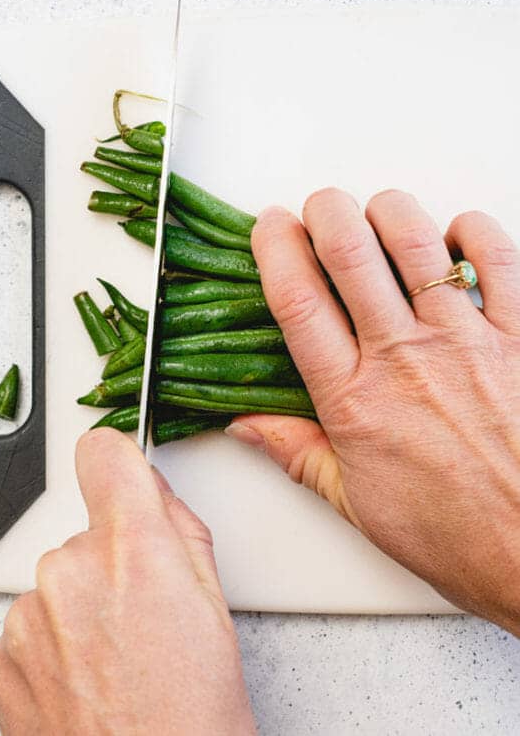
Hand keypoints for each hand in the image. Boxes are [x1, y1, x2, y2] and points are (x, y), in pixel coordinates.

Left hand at [0, 427, 255, 734]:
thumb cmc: (193, 719)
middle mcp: (71, 571)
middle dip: (112, 561)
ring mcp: (30, 615)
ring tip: (116, 663)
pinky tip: (87, 683)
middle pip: (87, 531)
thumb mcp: (216, 609)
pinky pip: (32, 624)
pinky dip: (54, 645)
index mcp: (133, 550)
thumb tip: (153, 495)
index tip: (120, 475)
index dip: (117, 462)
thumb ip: (180, 531)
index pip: (104, 453)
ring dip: (81, 608)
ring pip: (59, 582)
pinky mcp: (2, 655)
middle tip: (143, 619)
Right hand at [226, 189, 519, 634]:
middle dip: (326, 209)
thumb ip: (296, 452)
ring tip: (380, 212)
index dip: (274, 248)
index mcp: (353, 397)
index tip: (269, 225)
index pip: (296, 300)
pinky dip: (472, 232)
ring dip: (389, 210)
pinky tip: (456, 238)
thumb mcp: (355, 502)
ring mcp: (465, 340)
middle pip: (348, 251)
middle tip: (321, 206)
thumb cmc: (454, 535)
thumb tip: (245, 426)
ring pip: (415, 239)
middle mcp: (403, 357)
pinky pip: (496, 257)